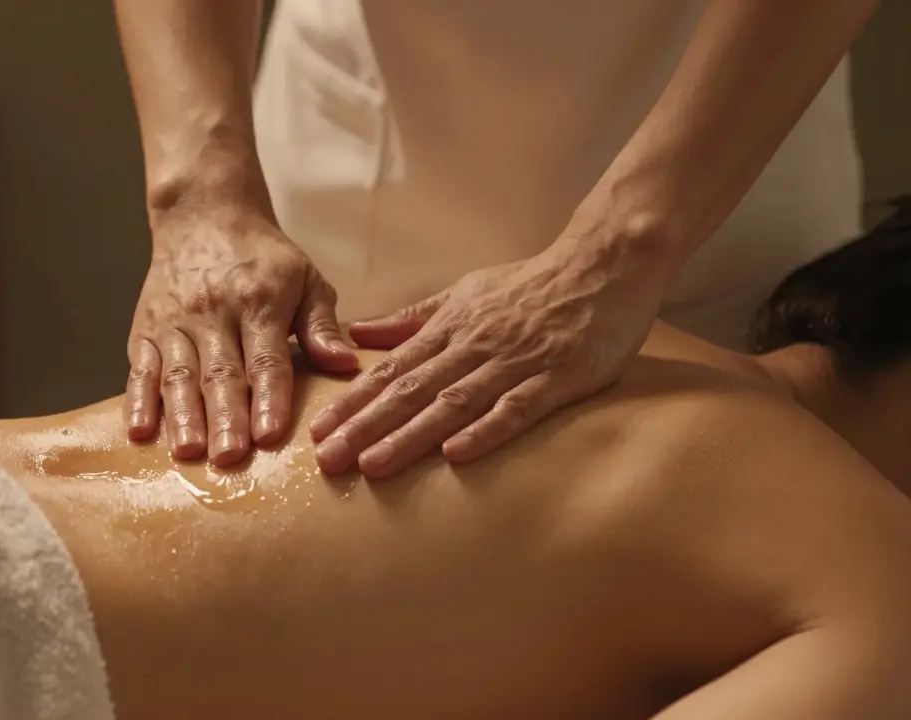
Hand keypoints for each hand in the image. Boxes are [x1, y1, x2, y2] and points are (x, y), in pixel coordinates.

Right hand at [125, 203, 357, 465]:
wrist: (202, 214)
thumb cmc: (262, 258)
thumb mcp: (304, 277)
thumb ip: (323, 324)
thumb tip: (346, 364)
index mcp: (259, 301)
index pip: (267, 358)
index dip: (269, 397)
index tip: (272, 434)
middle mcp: (214, 312)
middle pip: (220, 372)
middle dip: (225, 417)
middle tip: (230, 459)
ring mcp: (174, 322)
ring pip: (178, 374)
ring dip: (183, 416)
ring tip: (189, 453)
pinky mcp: (144, 328)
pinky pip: (139, 368)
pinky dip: (138, 400)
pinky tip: (139, 431)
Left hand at [308, 239, 666, 477]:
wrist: (604, 264)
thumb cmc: (531, 285)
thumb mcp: (464, 294)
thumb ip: (413, 318)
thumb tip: (359, 333)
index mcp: (451, 328)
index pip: (392, 370)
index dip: (354, 402)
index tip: (319, 431)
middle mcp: (475, 346)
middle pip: (411, 391)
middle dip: (366, 426)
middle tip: (328, 460)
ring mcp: (516, 362)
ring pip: (454, 403)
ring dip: (410, 436)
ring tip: (372, 466)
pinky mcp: (558, 378)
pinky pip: (518, 407)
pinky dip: (487, 431)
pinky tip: (457, 456)